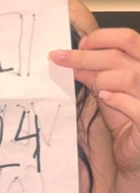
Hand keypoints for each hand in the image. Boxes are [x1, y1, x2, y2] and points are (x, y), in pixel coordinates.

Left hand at [50, 28, 139, 176]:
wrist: (134, 155)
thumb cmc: (125, 120)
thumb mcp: (108, 90)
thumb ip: (95, 73)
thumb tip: (70, 57)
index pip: (129, 38)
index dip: (102, 37)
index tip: (79, 44)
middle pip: (120, 56)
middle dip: (86, 56)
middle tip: (60, 58)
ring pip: (128, 77)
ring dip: (101, 80)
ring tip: (94, 88)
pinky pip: (134, 105)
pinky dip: (116, 99)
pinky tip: (105, 98)